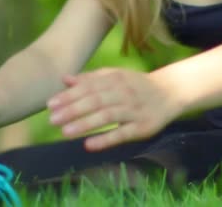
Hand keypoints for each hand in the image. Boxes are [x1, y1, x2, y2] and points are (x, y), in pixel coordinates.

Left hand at [47, 68, 181, 151]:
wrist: (170, 92)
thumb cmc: (136, 85)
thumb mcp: (115, 76)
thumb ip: (91, 78)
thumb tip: (65, 79)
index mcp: (115, 79)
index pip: (88, 87)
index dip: (69, 96)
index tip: (51, 105)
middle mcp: (124, 93)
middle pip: (95, 101)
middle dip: (73, 110)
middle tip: (52, 120)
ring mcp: (134, 110)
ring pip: (107, 116)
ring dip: (85, 124)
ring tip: (64, 132)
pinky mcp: (143, 127)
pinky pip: (123, 133)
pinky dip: (106, 139)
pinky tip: (89, 145)